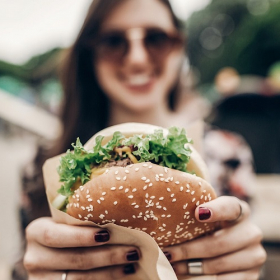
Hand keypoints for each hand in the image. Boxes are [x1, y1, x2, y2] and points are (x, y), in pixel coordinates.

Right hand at [24, 217, 139, 278]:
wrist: (51, 253)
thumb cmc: (66, 230)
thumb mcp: (65, 221)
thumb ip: (81, 219)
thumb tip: (120, 211)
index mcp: (36, 232)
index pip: (56, 235)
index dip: (81, 236)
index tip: (107, 235)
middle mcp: (34, 258)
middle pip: (74, 259)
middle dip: (107, 256)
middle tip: (132, 250)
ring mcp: (40, 279)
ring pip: (78, 279)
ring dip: (110, 272)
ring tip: (131, 263)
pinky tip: (122, 274)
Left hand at [163, 196, 266, 279]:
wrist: (232, 247)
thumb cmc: (211, 226)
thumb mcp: (206, 216)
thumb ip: (196, 213)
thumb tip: (163, 218)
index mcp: (240, 210)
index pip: (230, 207)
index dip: (215, 210)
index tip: (198, 213)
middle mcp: (251, 232)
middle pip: (219, 243)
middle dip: (190, 250)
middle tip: (169, 253)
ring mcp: (254, 256)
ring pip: (219, 265)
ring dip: (192, 268)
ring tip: (173, 266)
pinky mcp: (252, 276)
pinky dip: (201, 279)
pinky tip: (186, 276)